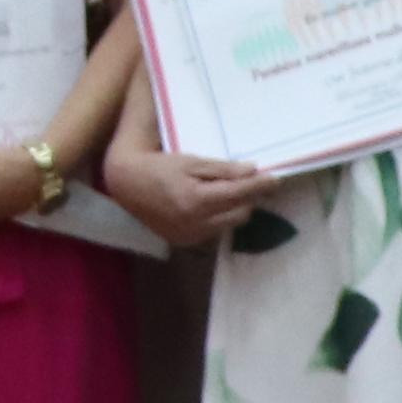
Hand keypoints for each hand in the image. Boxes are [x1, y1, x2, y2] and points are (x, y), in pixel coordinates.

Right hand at [98, 132, 275, 251]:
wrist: (125, 184)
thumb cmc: (158, 166)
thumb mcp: (190, 161)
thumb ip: (222, 169)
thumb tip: (252, 172)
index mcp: (197, 200)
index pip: (240, 194)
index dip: (260, 186)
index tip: (276, 179)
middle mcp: (195, 223)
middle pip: (240, 213)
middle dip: (247, 197)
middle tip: (248, 182)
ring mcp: (190, 235)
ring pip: (229, 224)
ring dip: (233, 208)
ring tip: (225, 192)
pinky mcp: (184, 241)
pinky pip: (213, 231)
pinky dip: (217, 217)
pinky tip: (207, 204)